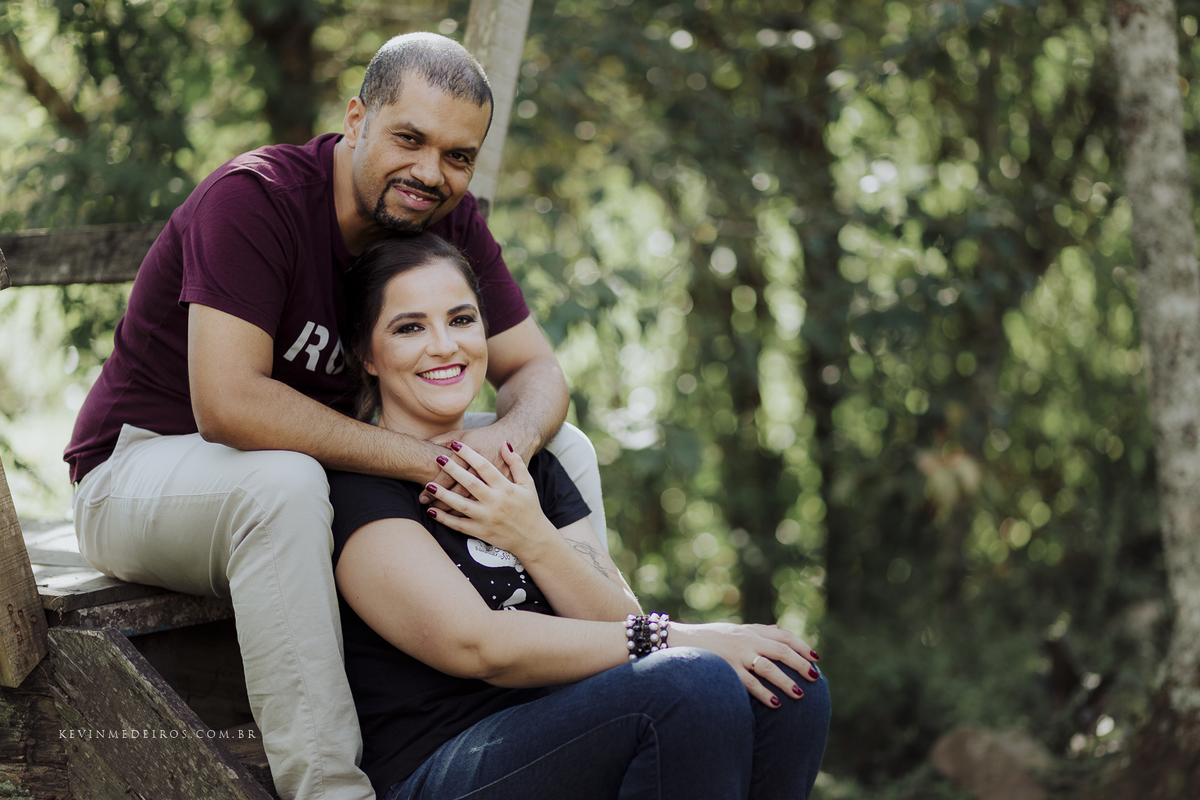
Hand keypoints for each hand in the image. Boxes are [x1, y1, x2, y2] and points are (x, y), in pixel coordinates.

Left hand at [424, 441, 557, 559]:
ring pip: (461, 505)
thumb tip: (505, 444)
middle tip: (437, 458)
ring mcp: (486, 518)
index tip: (456, 445)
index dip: (469, 454)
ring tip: (428, 485)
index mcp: (506, 488)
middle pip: (470, 483)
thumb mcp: (528, 483)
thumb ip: (516, 463)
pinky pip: (459, 525)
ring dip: (443, 495)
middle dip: (452, 470)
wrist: (533, 538)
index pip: (485, 467)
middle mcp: (495, 502)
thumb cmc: (530, 508)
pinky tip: (431, 510)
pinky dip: (444, 518)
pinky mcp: (480, 532)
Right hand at [668, 622, 821, 707]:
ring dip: (786, 681)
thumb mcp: (734, 629)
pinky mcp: (727, 669)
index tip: (816, 657)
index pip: (783, 635)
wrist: (678, 640)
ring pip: (769, 666)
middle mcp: (747, 640)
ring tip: (800, 694)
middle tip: (814, 676)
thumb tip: (777, 629)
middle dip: (800, 663)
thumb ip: (757, 630)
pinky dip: (764, 693)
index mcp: (751, 630)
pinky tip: (776, 703)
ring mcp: (737, 654)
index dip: (801, 646)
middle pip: (781, 650)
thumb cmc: (709, 638)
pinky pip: (750, 682)